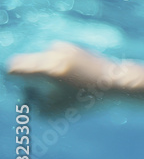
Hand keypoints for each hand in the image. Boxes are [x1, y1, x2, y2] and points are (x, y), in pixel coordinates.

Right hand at [6, 41, 127, 115]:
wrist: (116, 84)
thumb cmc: (86, 102)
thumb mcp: (54, 112)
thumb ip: (31, 104)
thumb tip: (24, 93)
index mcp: (48, 69)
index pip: (13, 68)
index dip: (13, 81)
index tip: (24, 91)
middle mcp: (53, 54)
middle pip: (24, 64)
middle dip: (27, 79)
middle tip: (41, 92)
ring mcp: (63, 48)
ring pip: (40, 60)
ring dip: (44, 72)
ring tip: (63, 87)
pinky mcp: (72, 47)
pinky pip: (54, 57)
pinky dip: (57, 67)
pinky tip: (72, 79)